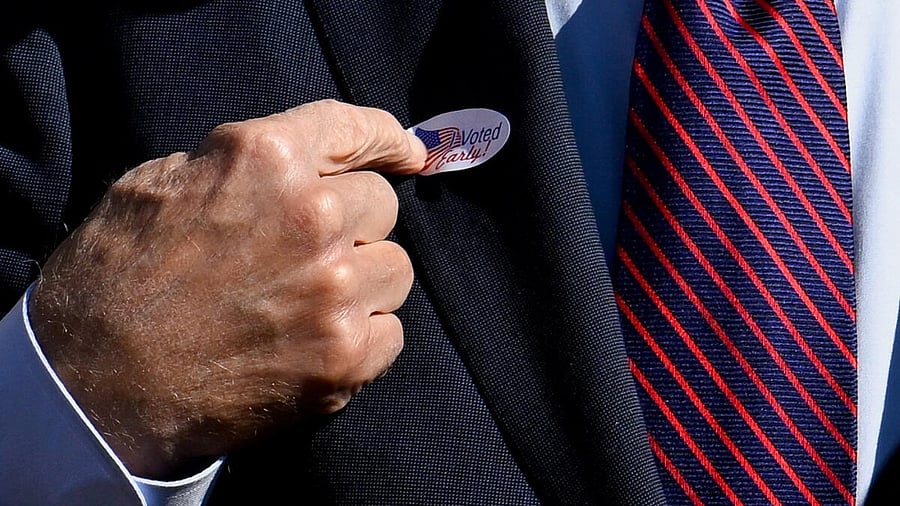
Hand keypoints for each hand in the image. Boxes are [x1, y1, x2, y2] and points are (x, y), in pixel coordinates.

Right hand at [28, 100, 425, 478]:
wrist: (96, 389)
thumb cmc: (115, 282)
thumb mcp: (157, 184)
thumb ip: (236, 165)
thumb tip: (294, 167)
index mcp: (266, 159)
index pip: (355, 130)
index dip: (388, 139)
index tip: (408, 153)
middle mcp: (313, 216)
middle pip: (381, 205)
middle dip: (352, 224)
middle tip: (305, 254)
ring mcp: (335, 290)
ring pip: (395, 269)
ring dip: (362, 282)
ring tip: (306, 303)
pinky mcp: (346, 356)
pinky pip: (392, 332)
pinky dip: (362, 338)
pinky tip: (313, 345)